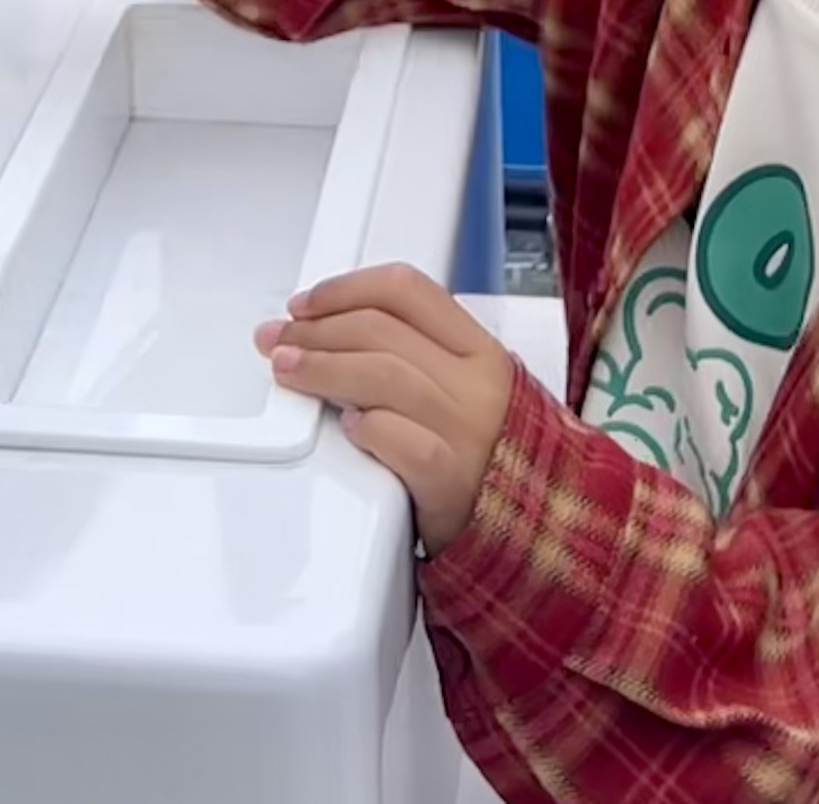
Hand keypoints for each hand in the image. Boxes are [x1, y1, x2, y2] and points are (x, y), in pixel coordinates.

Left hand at [259, 265, 517, 549]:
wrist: (540, 530)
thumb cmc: (493, 458)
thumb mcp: (470, 390)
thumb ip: (417, 357)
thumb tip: (332, 331)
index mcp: (481, 351)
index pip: (407, 291)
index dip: (345, 289)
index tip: (306, 304)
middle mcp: (476, 383)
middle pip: (380, 329)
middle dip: (316, 329)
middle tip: (278, 339)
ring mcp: (466, 431)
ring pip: (383, 373)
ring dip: (322, 367)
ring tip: (288, 371)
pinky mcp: (451, 481)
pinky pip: (400, 440)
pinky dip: (366, 426)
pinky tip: (346, 425)